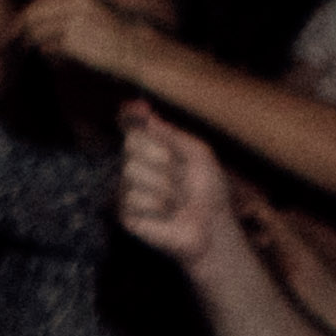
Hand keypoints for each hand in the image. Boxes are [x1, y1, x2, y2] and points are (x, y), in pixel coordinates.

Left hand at [12, 0, 163, 79]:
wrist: (137, 48)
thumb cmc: (114, 31)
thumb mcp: (91, 7)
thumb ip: (63, 7)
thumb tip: (28, 19)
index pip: (39, 1)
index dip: (23, 17)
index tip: (14, 30)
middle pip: (32, 15)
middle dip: (20, 31)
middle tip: (13, 43)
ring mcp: (72, 16)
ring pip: (37, 33)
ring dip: (38, 45)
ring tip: (52, 52)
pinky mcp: (71, 38)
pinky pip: (47, 49)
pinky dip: (50, 56)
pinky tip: (63, 60)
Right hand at [113, 100, 235, 262]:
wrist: (211, 225)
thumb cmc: (208, 190)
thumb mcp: (199, 154)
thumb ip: (171, 133)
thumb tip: (143, 110)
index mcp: (153, 147)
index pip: (133, 125)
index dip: (131, 116)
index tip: (138, 110)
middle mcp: (136, 164)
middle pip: (131, 144)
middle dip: (162, 158)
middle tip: (181, 176)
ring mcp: (127, 189)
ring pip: (131, 172)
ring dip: (164, 187)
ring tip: (177, 201)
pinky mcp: (124, 214)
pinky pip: (132, 199)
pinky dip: (156, 208)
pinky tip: (165, 216)